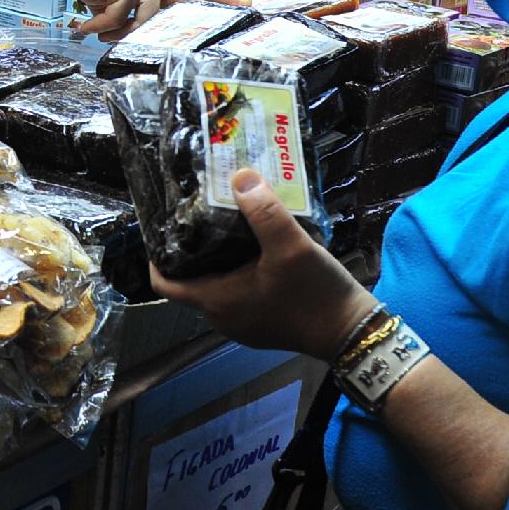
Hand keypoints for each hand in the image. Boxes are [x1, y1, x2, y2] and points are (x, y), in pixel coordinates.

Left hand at [152, 169, 374, 356]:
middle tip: (198, 213)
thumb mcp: (291, 246)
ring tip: (226, 223)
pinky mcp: (263, 323)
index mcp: (216, 301)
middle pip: (190, 281)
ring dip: (217, 259)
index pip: (164, 283)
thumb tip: (239, 176)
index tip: (161, 228)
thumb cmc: (316, 294)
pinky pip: (237, 294)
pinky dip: (238, 272)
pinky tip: (255, 248)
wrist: (352, 332)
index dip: (156, 257)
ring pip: (216, 286)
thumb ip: (264, 211)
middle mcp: (222, 317)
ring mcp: (243, 324)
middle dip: (191, 250)